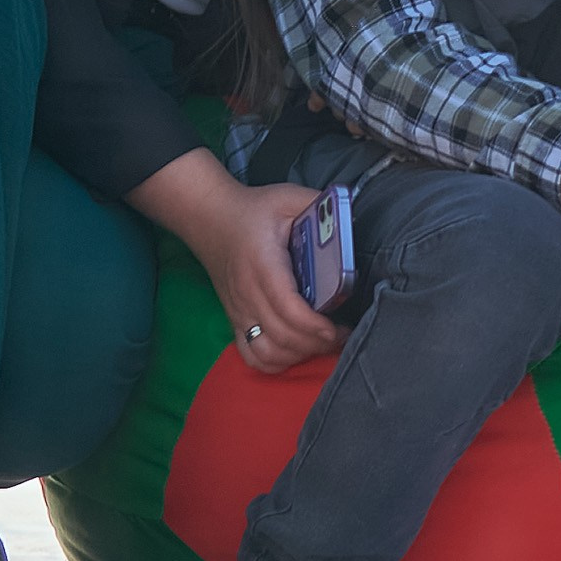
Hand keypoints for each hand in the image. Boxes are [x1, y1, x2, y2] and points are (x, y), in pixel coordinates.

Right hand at [141, 156, 343, 373]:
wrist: (208, 218)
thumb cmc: (252, 210)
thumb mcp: (287, 197)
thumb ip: (319, 204)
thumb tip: (351, 215)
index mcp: (263, 265)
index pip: (288, 308)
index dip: (315, 326)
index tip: (339, 327)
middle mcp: (247, 294)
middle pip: (283, 337)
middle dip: (317, 343)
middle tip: (343, 334)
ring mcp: (238, 311)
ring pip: (267, 353)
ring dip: (299, 355)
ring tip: (322, 343)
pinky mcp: (234, 320)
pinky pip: (251, 356)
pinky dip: (275, 363)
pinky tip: (295, 351)